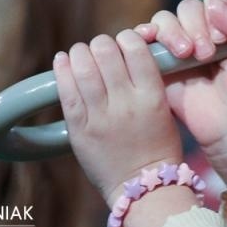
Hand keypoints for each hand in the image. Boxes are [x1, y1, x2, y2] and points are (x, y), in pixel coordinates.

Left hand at [53, 30, 184, 207]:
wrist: (144, 188)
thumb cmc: (159, 147)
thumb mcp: (164, 110)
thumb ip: (146, 82)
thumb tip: (124, 54)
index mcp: (153, 96)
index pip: (136, 49)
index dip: (127, 38)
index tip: (124, 42)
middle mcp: (126, 103)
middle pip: (107, 53)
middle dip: (102, 44)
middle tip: (101, 49)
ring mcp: (101, 116)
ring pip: (84, 68)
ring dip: (81, 53)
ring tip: (81, 53)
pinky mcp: (80, 130)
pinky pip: (67, 92)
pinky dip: (62, 70)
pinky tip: (63, 60)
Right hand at [134, 0, 226, 175]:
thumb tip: (214, 3)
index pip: (214, 0)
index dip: (214, 13)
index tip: (221, 38)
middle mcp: (202, 33)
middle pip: (187, 8)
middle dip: (194, 26)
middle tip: (205, 53)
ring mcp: (179, 49)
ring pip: (165, 20)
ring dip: (173, 32)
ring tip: (186, 55)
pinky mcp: (161, 66)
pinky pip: (145, 41)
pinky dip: (145, 34)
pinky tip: (150, 40)